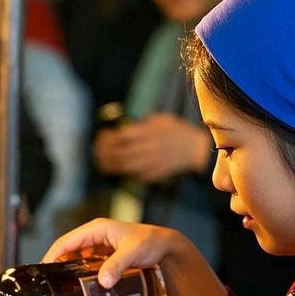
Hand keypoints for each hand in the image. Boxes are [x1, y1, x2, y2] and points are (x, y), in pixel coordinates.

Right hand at [43, 217, 184, 287]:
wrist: (167, 248)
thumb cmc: (151, 243)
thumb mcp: (133, 251)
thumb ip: (118, 265)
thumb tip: (103, 282)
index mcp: (96, 229)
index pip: (66, 241)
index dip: (52, 255)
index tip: (42, 271)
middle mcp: (95, 236)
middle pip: (69, 251)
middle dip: (58, 266)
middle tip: (49, 286)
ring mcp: (100, 247)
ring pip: (78, 260)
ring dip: (70, 272)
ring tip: (61, 290)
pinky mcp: (106, 258)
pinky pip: (89, 266)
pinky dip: (82, 276)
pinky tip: (80, 289)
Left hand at [92, 113, 210, 183]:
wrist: (195, 149)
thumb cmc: (177, 131)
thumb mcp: (160, 120)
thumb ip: (142, 124)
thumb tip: (124, 127)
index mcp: (147, 133)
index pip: (120, 137)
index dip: (108, 138)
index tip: (104, 136)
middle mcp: (146, 148)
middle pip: (118, 153)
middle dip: (105, 152)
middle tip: (99, 150)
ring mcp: (150, 163)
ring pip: (123, 166)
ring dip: (110, 164)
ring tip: (103, 162)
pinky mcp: (154, 174)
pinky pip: (133, 175)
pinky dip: (123, 172)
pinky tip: (119, 169)